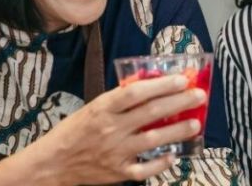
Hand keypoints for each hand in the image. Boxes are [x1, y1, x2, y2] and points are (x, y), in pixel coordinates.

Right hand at [32, 74, 205, 184]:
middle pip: (151, 112)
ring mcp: (115, 152)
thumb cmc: (74, 131)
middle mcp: (111, 129)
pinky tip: (174, 154)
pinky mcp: (118, 173)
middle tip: (199, 96)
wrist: (52, 163)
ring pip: (153, 139)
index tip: (182, 80)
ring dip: (178, 130)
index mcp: (103, 108)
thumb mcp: (93, 108)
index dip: (161, 85)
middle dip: (179, 103)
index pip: (136, 92)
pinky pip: (145, 169)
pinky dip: (161, 163)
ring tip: (196, 123)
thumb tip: (152, 86)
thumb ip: (119, 101)